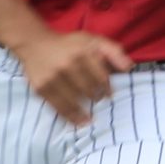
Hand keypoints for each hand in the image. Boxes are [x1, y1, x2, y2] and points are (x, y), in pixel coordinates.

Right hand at [11, 31, 133, 124]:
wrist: (35, 44)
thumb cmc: (69, 44)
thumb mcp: (93, 41)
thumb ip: (114, 52)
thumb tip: (129, 67)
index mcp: (82, 52)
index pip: (101, 77)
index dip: (107, 89)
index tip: (110, 95)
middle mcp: (67, 64)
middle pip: (88, 91)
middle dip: (96, 98)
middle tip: (99, 101)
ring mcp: (52, 77)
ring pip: (74, 102)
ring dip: (84, 112)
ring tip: (90, 118)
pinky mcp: (41, 88)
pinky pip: (58, 107)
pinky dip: (70, 117)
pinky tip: (80, 122)